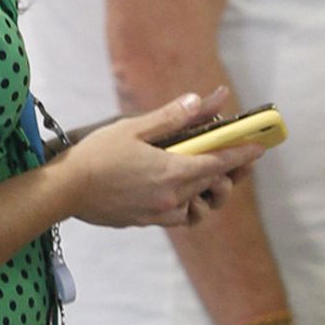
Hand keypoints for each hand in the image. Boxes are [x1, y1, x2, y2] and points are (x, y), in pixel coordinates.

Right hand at [61, 91, 257, 230]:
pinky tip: (177, 191)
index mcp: (171, 171)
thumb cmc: (96, 155)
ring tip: (205, 176)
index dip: (241, 155)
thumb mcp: (134, 128)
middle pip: (211, 184)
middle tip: (235, 158)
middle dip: (227, 171)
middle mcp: (170, 197)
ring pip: (196, 204)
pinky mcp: (145, 222)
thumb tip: (203, 102)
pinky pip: (177, 215)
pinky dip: (184, 204)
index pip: (218, 162)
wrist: (65, 191)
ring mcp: (158, 213)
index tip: (259, 148)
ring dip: (205, 190)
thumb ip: (171, 117)